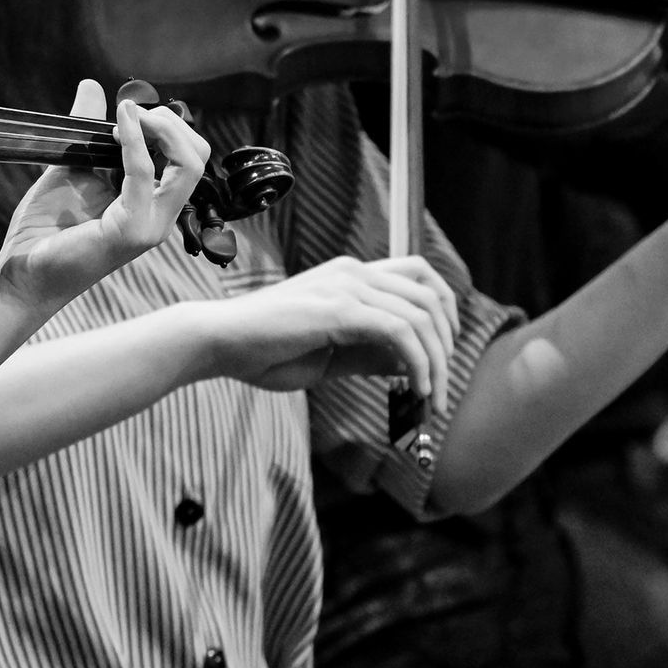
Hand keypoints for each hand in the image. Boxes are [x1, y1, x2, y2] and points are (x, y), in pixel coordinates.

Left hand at [0, 79, 209, 310]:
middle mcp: (159, 215)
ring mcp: (150, 226)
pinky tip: (116, 124)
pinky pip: (144, 174)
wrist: (22, 270)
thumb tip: (92, 86)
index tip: (128, 110)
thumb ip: (86, 129)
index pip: (188, 156)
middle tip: (135, 111)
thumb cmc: (47, 228)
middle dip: (171, 123)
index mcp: (151, 202)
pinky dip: (134, 141)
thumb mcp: (72, 166)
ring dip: (161, 128)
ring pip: (188, 164)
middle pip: (197, 157)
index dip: (166, 125)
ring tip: (130, 114)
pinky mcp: (131, 231)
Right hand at [191, 255, 459, 410]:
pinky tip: (416, 389)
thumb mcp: (331, 355)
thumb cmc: (265, 350)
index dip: (443, 309)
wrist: (220, 342)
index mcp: (350, 275)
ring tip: (433, 396)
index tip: (443, 351)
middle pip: (429, 293)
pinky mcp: (338, 309)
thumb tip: (413, 366)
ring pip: (420, 314)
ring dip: (436, 360)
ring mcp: (346, 286)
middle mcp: (353, 271)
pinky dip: (417, 362)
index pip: (419, 274)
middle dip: (447, 342)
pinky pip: (398, 331)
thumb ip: (370, 355)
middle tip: (443, 384)